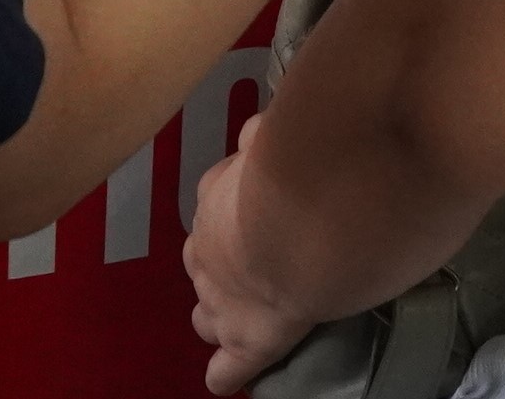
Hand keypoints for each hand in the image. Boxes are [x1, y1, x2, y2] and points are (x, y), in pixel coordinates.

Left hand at [188, 120, 314, 394]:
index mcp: (219, 194)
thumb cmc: (299, 164)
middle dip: (219, 261)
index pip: (218, 200)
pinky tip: (222, 379)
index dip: (236, 205)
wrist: (301, 217)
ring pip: (208, 311)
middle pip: (203, 258)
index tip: (256, 202)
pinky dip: (227, 371)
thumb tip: (258, 129)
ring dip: (220, 312)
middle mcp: (210, 245)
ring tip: (234, 318)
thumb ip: (266, 134)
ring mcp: (224, 296)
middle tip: (249, 259)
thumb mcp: (277, 132)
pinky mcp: (249, 337)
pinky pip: (230, 365)